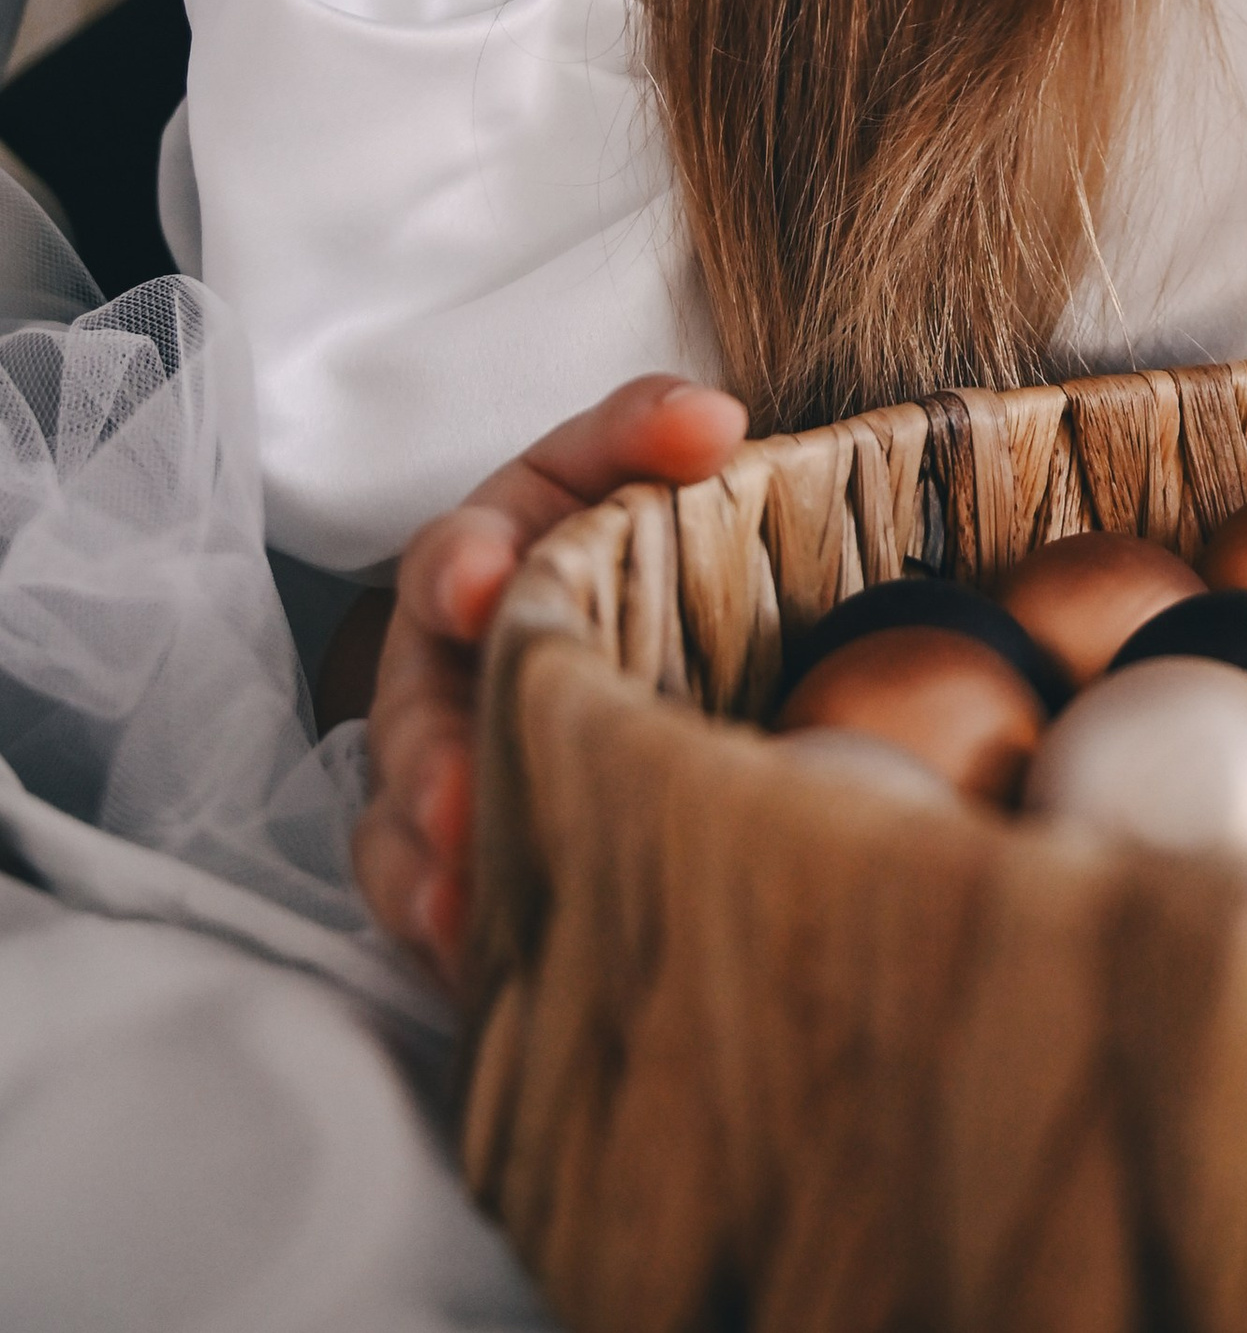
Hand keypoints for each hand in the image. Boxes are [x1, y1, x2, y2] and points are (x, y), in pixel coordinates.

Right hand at [355, 372, 747, 979]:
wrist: (634, 629)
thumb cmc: (615, 536)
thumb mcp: (623, 465)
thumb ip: (654, 429)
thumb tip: (713, 423)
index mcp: (480, 557)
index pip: (450, 557)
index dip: (463, 571)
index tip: (485, 587)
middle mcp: (437, 666)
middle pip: (411, 713)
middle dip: (431, 754)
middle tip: (456, 792)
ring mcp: (433, 765)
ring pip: (399, 820)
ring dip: (425, 861)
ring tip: (460, 897)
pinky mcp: (450, 852)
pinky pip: (421, 896)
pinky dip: (441, 927)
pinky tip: (472, 956)